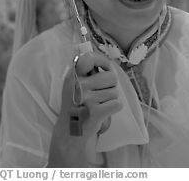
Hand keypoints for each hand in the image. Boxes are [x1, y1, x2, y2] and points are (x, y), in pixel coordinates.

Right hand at [48, 51, 121, 166]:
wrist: (71, 132)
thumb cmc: (77, 103)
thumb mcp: (74, 84)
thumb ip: (85, 70)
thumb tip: (99, 55)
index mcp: (72, 75)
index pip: (90, 58)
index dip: (103, 61)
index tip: (106, 68)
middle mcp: (78, 85)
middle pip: (111, 77)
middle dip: (111, 85)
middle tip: (100, 94)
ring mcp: (86, 99)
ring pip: (115, 92)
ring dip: (110, 98)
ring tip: (98, 104)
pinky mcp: (95, 113)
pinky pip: (117, 104)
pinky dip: (114, 108)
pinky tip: (102, 113)